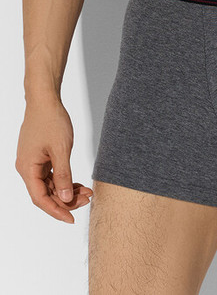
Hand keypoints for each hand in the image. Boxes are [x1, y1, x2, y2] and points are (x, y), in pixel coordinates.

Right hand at [15, 96, 92, 222]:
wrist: (45, 100)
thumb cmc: (51, 120)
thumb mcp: (61, 149)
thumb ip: (63, 175)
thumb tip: (64, 199)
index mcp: (27, 169)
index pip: (40, 199)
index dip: (56, 211)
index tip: (72, 219)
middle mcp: (27, 168)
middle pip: (46, 194)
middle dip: (66, 200)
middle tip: (87, 200)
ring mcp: (33, 162)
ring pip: (50, 185)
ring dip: (67, 190)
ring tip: (87, 192)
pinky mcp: (39, 157)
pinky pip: (51, 175)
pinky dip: (64, 179)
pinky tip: (79, 183)